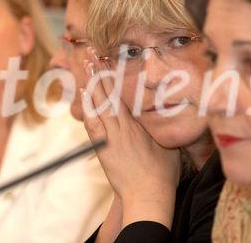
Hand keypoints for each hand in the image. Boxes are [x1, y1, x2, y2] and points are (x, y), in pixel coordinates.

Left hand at [81, 48, 179, 228]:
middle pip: (108, 95)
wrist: (147, 196)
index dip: (112, 75)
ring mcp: (110, 137)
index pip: (122, 94)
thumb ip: (158, 127)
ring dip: (91, 86)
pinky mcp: (102, 149)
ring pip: (97, 106)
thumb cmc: (161, 173)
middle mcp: (122, 127)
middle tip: (91, 54)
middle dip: (98, 73)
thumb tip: (160, 112)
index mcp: (138, 124)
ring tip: (85, 68)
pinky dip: (88, 108)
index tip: (106, 59)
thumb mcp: (166, 144)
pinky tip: (83, 97)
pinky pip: (92, 124)